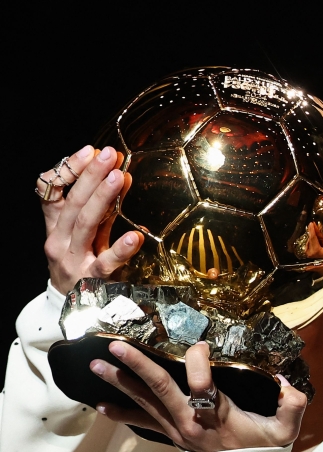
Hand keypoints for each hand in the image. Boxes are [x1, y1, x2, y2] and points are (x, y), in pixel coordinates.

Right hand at [40, 145, 141, 292]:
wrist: (72, 309)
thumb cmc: (79, 260)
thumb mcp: (80, 233)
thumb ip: (96, 206)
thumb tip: (118, 172)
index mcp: (55, 226)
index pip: (51, 192)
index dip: (69, 170)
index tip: (90, 150)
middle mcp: (59, 241)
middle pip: (73, 204)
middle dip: (91, 177)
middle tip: (110, 155)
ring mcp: (74, 260)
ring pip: (86, 225)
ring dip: (103, 199)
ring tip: (119, 178)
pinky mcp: (91, 280)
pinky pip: (106, 263)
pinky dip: (120, 250)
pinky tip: (135, 237)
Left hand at [91, 340, 306, 450]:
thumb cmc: (265, 449)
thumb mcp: (285, 431)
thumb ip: (292, 405)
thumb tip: (286, 383)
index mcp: (216, 416)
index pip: (201, 383)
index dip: (198, 360)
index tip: (201, 343)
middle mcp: (190, 422)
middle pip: (158, 389)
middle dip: (135, 366)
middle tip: (113, 346)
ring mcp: (177, 430)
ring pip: (145, 403)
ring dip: (120, 384)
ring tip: (98, 367)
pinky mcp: (173, 435)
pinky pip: (143, 422)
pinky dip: (122, 413)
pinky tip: (103, 406)